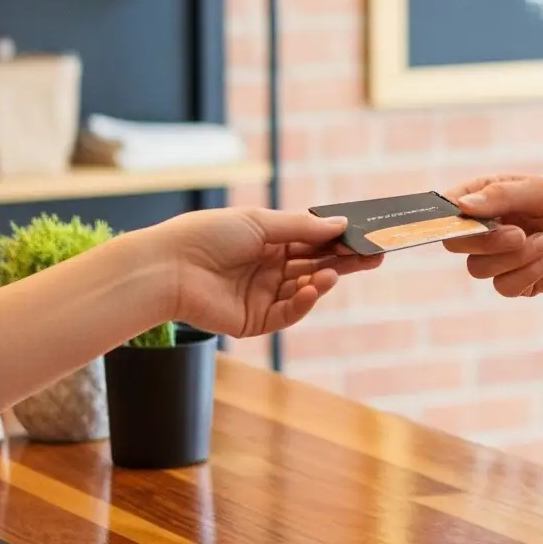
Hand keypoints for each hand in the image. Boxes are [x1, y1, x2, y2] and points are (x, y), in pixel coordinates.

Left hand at [142, 208, 381, 338]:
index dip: (338, 239)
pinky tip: (313, 290)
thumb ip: (302, 228)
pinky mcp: (254, 321)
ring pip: (305, 290)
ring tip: (336, 273)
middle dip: (344, 262)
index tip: (366, 236)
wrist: (168, 267)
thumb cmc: (207, 235)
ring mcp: (262, 296)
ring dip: (324, 282)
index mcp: (268, 242)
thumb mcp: (260, 222)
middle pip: (315, 266)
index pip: (312, 241)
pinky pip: (287, 314)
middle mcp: (268, 269)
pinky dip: (304, 303)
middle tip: (374, 257)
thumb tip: (341, 224)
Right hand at [444, 174, 542, 298]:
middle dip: (486, 241)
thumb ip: (502, 196)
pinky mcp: (519, 281)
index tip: (462, 219)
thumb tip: (461, 205)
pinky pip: (504, 288)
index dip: (447, 215)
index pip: (450, 206)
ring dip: (515, 258)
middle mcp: (490, 226)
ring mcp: (502, 256)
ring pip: (478, 269)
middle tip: (518, 233)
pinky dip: (528, 274)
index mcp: (489, 196)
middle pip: (457, 242)